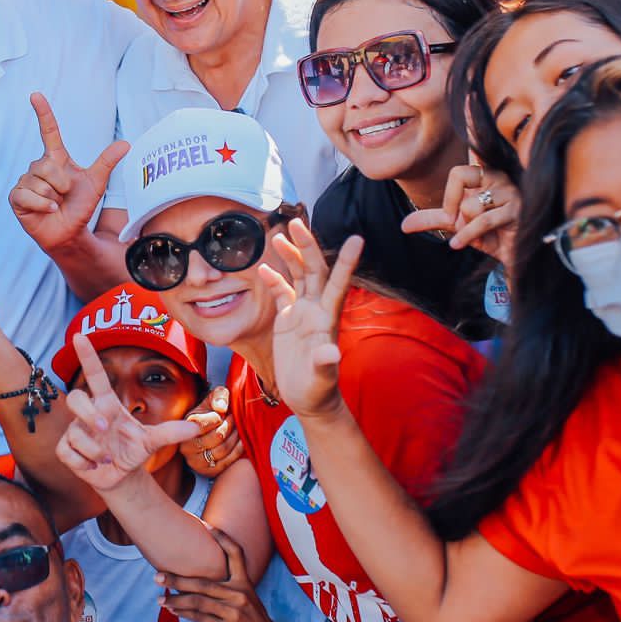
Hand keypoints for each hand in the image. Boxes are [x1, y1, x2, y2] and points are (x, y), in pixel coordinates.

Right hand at [9, 93, 128, 253]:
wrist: (69, 233)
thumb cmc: (79, 207)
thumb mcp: (96, 184)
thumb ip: (106, 163)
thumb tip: (126, 144)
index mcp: (56, 159)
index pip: (49, 131)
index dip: (43, 113)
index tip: (36, 95)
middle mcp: (39, 167)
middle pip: (47, 166)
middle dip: (61, 184)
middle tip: (65, 195)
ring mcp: (25, 182)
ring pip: (39, 182)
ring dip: (53, 196)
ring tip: (56, 203)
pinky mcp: (17, 197)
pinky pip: (28, 195)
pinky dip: (42, 204)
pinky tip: (48, 210)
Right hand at [55, 334, 201, 491]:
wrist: (121, 476)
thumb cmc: (133, 450)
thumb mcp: (153, 441)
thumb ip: (171, 432)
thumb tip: (197, 427)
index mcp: (108, 404)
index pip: (95, 375)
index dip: (87, 355)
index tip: (79, 335)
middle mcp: (89, 414)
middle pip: (75, 397)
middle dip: (87, 413)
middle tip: (105, 428)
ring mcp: (76, 430)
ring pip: (75, 432)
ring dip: (94, 449)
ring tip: (107, 458)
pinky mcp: (66, 449)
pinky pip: (67, 451)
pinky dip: (84, 462)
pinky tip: (93, 466)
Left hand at [160, 528, 280, 621]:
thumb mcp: (248, 600)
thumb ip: (229, 590)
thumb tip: (199, 584)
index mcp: (245, 584)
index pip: (235, 554)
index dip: (222, 538)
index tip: (206, 525)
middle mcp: (239, 595)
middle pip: (203, 582)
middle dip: (177, 579)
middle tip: (158, 575)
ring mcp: (233, 612)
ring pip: (198, 601)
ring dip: (176, 600)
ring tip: (161, 599)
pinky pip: (200, 618)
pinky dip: (184, 614)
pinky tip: (174, 612)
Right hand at [177, 385, 244, 477]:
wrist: (211, 430)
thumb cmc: (212, 412)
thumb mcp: (214, 398)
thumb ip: (219, 396)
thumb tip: (221, 407)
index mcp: (184, 426)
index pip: (202, 424)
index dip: (218, 418)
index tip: (225, 412)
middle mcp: (186, 446)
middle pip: (216, 437)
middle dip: (230, 427)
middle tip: (234, 419)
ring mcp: (195, 461)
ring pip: (222, 450)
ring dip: (235, 438)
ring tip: (238, 429)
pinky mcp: (207, 471)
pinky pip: (226, 462)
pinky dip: (237, 451)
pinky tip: (241, 441)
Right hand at [258, 220, 360, 419]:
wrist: (309, 399)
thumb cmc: (318, 389)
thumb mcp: (321, 377)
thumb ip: (325, 363)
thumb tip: (330, 352)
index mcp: (327, 318)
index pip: (338, 283)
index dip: (346, 261)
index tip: (357, 237)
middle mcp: (316, 310)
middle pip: (315, 270)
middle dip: (308, 246)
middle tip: (295, 222)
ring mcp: (302, 314)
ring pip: (299, 276)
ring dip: (292, 256)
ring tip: (280, 235)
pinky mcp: (288, 321)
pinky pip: (282, 293)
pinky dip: (274, 279)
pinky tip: (264, 267)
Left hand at [399, 164, 518, 263]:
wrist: (509, 254)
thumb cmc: (487, 233)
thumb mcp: (455, 223)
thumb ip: (430, 219)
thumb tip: (403, 225)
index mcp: (484, 174)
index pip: (465, 158)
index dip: (457, 172)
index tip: (452, 200)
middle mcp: (498, 177)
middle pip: (460, 174)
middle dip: (451, 203)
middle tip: (454, 220)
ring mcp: (510, 192)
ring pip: (470, 205)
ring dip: (466, 226)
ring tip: (477, 233)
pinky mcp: (517, 210)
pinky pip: (482, 221)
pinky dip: (466, 236)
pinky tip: (458, 244)